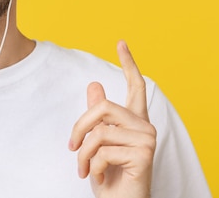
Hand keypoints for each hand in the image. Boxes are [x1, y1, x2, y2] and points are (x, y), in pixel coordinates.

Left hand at [69, 41, 156, 197]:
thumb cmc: (110, 176)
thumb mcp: (97, 143)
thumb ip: (99, 116)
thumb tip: (94, 85)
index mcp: (135, 121)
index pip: (135, 87)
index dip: (129, 64)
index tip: (121, 42)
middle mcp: (144, 127)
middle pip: (103, 108)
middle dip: (79, 127)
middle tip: (71, 148)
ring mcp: (146, 140)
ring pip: (99, 132)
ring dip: (83, 154)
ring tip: (85, 168)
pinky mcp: (144, 154)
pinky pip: (103, 151)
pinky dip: (93, 166)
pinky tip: (99, 176)